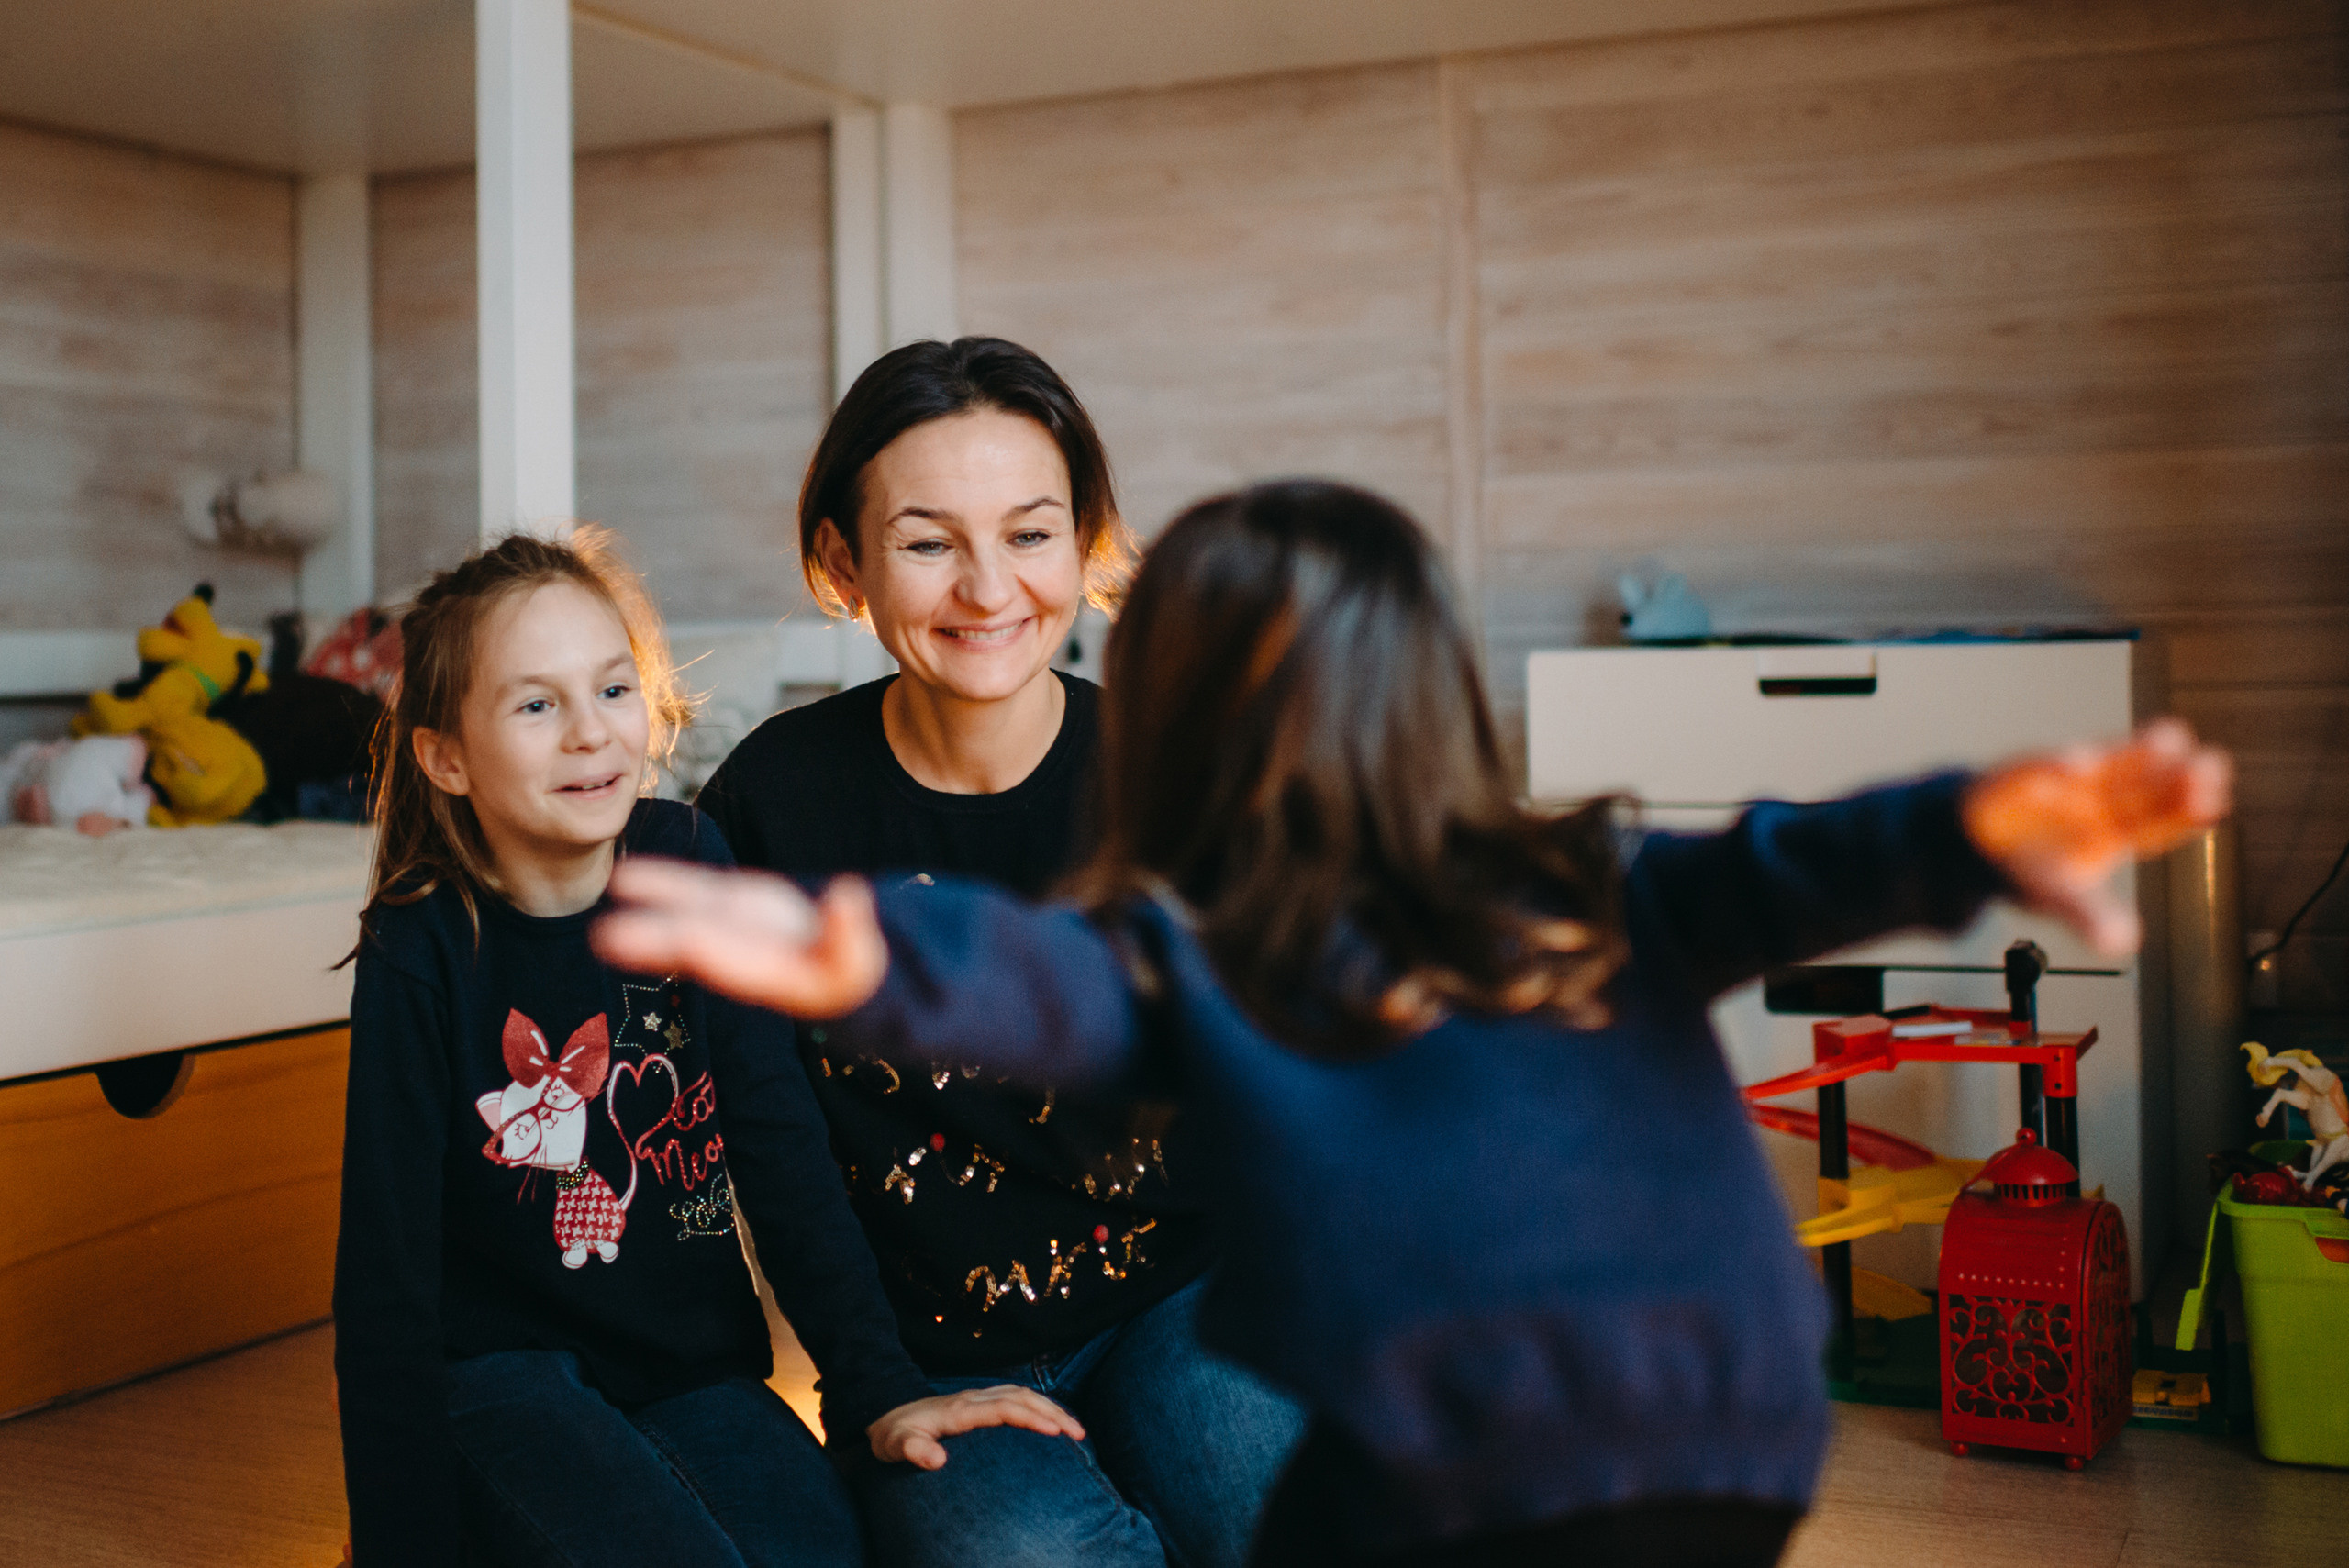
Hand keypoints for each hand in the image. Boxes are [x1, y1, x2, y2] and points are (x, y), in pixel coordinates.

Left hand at [593, 859, 888, 1018]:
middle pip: (685, 943)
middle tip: (606, 938)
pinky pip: (687, 892)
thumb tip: (849, 894)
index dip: (703, 945)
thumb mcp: (855, 962)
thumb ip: (850, 934)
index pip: (727, 956)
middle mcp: (731, 952)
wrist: (834, 962)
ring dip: (648, 903)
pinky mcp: (727, 904)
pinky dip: (659, 883)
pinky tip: (624, 876)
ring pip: (679, 913)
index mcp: (760, 971)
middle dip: (649, 941)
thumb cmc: (848, 972)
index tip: (685, 937)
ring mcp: (724, 927)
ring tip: (614, 884)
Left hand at [867, 1385, 1086, 1469]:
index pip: (1004, 1408)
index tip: (1056, 1431)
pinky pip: (1016, 1396)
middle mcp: (973, 1398)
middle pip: (1021, 1397)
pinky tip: (1051, 1419)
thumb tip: (938, 1461)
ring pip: (1022, 1393)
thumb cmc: (894, 1436)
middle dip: (1053, 1412)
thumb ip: (915, 1451)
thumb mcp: (896, 1446)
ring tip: (1075, 1429)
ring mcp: (977, 1397)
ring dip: (1051, 1406)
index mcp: (959, 1410)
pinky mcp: (979, 1401)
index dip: (1031, 1417)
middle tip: (1079, 1434)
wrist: (886, 1415)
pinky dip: (1039, 1404)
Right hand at [1963, 717, 2231, 956]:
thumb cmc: (2022, 868)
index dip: (2187, 811)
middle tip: (2210, 765)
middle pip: (2146, 786)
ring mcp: (2066, 782)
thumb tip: (2123, 941)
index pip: (2159, 820)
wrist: (1966, 843)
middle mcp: (2097, 800)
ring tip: (2170, 738)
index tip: (2215, 800)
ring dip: (2139, 751)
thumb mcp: (2056, 897)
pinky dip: (2059, 765)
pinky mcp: (2025, 773)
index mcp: (2113, 833)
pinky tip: (2078, 763)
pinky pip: (2042, 769)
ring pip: (2110, 763)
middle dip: (2178, 775)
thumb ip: (2087, 915)